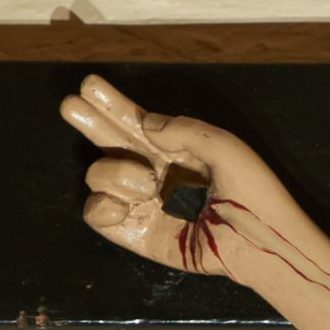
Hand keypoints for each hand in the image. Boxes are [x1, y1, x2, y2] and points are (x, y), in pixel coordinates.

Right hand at [59, 74, 291, 277]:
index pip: (137, 122)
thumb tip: (147, 123)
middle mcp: (155, 173)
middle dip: (90, 122)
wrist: (259, 244)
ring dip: (114, 173)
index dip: (113, 104)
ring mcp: (143, 203)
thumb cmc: (254, 195)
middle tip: (70, 106)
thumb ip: (185, 130)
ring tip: (147, 183)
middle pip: (109, 142)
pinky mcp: (137, 232)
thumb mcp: (227, 149)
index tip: (90, 85)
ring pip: (98, 176)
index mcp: (177, 149)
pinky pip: (97, 214)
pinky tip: (123, 205)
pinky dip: (102, 206)